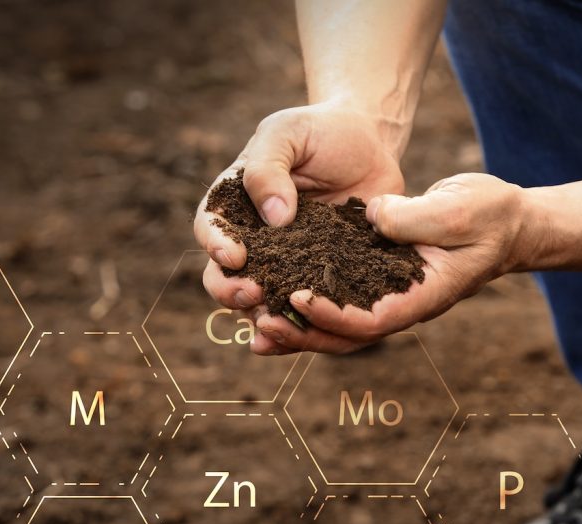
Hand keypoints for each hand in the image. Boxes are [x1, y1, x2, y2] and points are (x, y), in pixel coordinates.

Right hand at [192, 101, 406, 354]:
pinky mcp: (316, 280)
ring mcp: (283, 265)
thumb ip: (268, 168)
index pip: (210, 228)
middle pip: (222, 276)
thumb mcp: (287, 133)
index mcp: (233, 204)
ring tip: (277, 320)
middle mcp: (251, 241)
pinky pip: (302, 308)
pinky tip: (309, 332)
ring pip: (258, 301)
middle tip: (253, 292)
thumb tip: (274, 218)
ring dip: (262, 315)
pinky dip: (301, 324)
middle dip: (231, 290)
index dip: (215, 245)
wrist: (370, 146)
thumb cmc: (320, 133)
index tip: (234, 255)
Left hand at [253, 173, 527, 352]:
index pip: (369, 320)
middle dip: (300, 333)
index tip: (297, 297)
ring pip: (332, 325)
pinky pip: (332, 298)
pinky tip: (268, 295)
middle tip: (259, 324)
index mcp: (420, 297)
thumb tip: (372, 218)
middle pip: (342, 336)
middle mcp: (397, 304)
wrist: (503, 220)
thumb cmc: (489, 215)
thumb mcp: (459, 209)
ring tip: (250, 320)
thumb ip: (415, 217)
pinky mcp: (371, 277)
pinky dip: (301, 302)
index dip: (331, 314)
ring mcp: (383, 295)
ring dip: (293, 325)